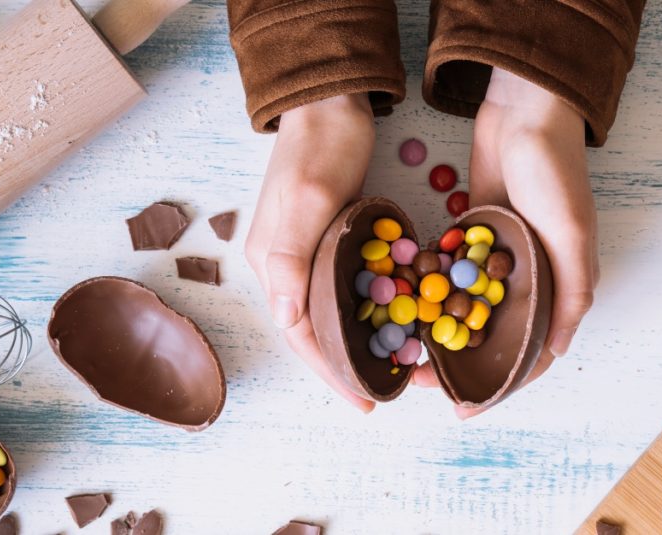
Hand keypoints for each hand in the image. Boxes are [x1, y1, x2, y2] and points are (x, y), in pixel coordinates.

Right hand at [245, 94, 376, 412]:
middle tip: (384, 389)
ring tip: (389, 364)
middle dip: (344, 365)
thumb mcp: (310, 199)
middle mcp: (282, 264)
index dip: (330, 373)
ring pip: (328, 311)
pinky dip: (364, 308)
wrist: (329, 101)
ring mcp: (304, 250)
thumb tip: (285, 320)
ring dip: (355, 340)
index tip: (365, 400)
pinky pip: (343, 286)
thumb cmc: (321, 146)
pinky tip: (389, 319)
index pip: (298, 334)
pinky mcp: (326, 236)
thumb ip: (292, 257)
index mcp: (271, 263)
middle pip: (311, 330)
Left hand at [414, 68, 599, 418]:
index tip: (463, 408)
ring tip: (404, 350)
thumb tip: (558, 351)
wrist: (525, 112)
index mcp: (559, 284)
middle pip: (491, 335)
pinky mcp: (471, 232)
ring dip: (438, 329)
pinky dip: (430, 289)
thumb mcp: (571, 233)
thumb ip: (571, 291)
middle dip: (457, 362)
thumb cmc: (556, 172)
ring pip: (465, 307)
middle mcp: (528, 276)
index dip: (499, 384)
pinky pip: (449, 271)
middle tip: (419, 378)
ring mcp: (497, 256)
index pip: (530, 351)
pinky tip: (401, 305)